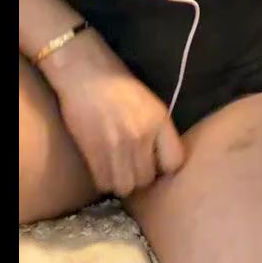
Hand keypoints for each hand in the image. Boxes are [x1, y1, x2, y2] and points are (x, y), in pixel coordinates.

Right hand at [39, 30, 185, 197]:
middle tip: (135, 164)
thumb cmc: (120, 85)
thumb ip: (159, 131)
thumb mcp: (151, 103)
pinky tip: (105, 165)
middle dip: (142, 175)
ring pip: (126, 187)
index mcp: (160, 121)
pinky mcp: (94, 154)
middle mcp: (142, 136)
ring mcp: (117, 147)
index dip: (165, 167)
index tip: (157, 162)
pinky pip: (104, 183)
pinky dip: (106, 180)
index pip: (174, 163)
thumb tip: (163, 159)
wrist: (86, 75)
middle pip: (148, 179)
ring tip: (120, 168)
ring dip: (124, 181)